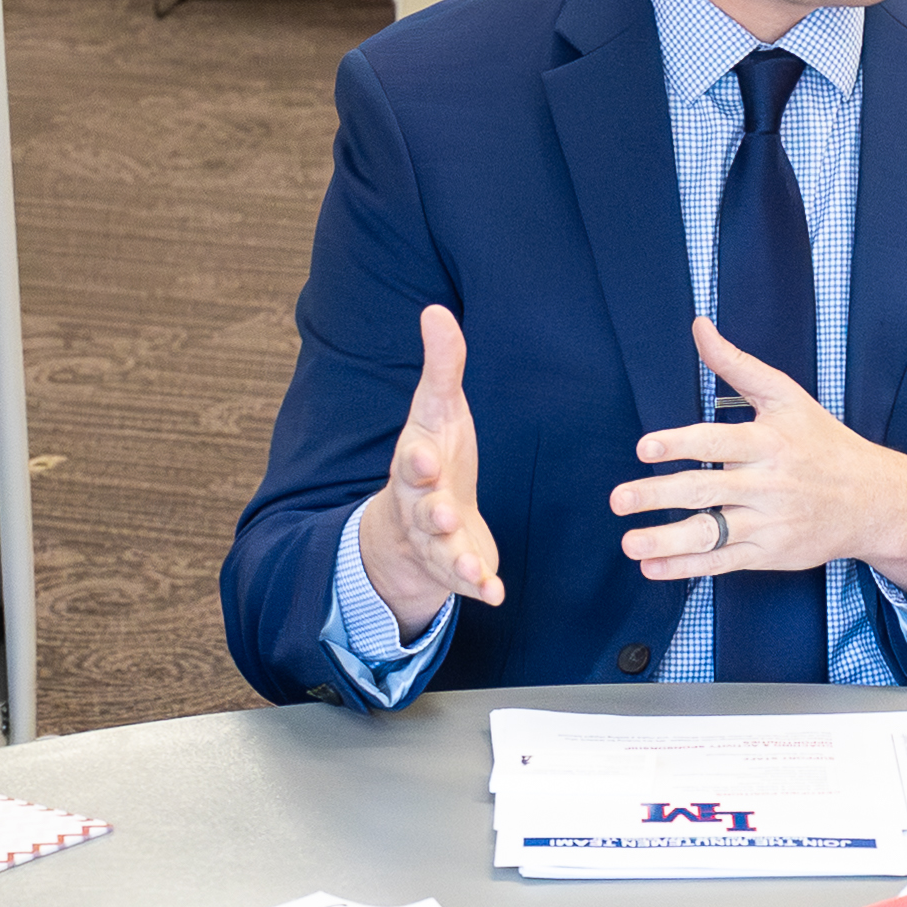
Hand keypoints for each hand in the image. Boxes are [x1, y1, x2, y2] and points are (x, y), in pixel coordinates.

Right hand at [354, 302, 505, 632]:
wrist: (420, 521)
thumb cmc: (434, 455)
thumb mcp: (438, 410)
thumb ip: (442, 366)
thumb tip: (435, 310)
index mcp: (417, 465)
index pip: (412, 461)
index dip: (417, 460)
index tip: (424, 457)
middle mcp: (422, 506)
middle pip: (422, 511)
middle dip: (431, 512)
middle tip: (441, 512)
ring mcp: (437, 542)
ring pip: (442, 553)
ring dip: (455, 559)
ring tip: (472, 567)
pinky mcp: (458, 568)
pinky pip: (466, 581)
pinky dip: (479, 589)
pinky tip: (495, 595)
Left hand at [622, 320, 906, 594]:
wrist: (872, 500)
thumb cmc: (823, 443)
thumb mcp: (786, 396)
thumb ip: (737, 364)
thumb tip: (699, 327)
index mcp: (769, 443)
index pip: (717, 442)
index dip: (679, 445)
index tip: (645, 448)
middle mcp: (767, 485)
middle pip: (705, 491)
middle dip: (658, 495)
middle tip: (619, 498)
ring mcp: (768, 523)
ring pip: (710, 534)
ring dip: (666, 541)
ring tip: (629, 542)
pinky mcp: (769, 554)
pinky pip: (721, 564)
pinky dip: (685, 569)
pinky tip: (653, 567)